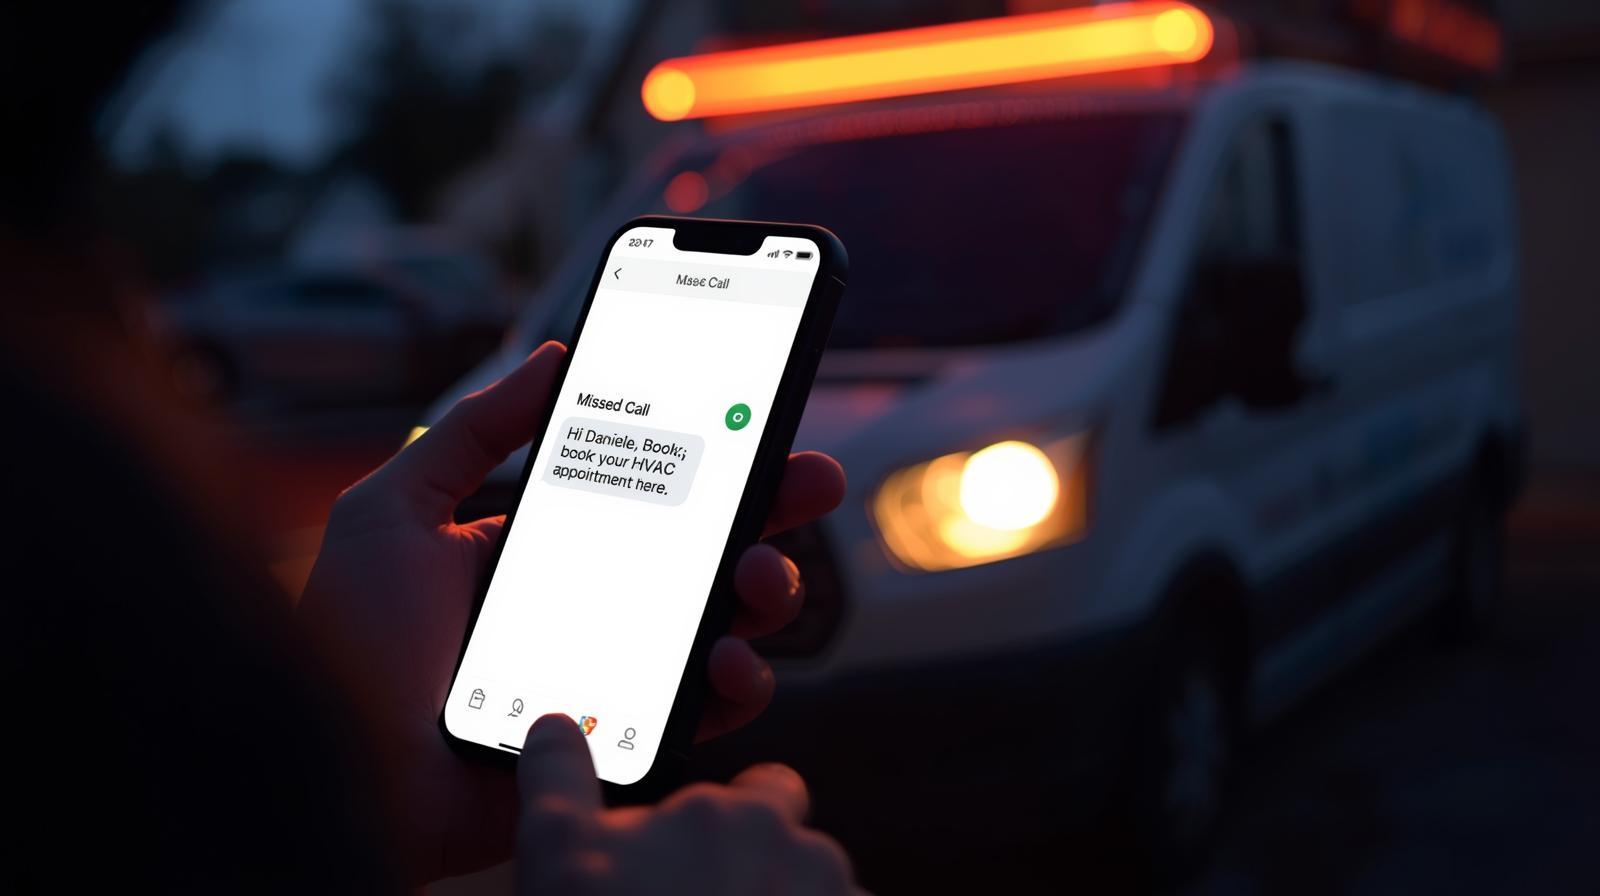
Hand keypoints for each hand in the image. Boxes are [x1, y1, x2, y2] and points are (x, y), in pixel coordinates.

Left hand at [298, 342, 846, 883]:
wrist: (338, 763)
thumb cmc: (349, 639)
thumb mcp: (396, 509)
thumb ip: (472, 430)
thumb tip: (555, 356)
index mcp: (551, 546)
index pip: (650, 494)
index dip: (714, 459)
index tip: (763, 422)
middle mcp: (595, 603)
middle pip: (707, 550)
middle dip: (771, 513)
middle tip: (813, 482)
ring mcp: (616, 670)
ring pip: (724, 625)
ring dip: (767, 592)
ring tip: (761, 579)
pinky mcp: (625, 738)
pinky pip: (705, 710)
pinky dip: (737, 682)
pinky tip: (728, 659)